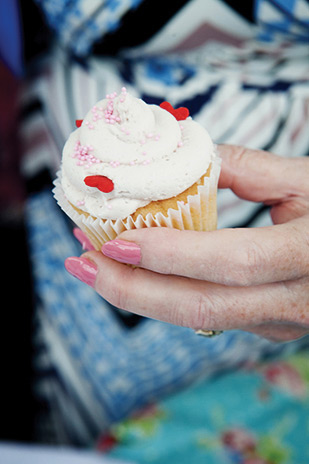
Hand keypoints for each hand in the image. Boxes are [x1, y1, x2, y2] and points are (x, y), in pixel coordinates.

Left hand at [65, 145, 308, 341]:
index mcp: (307, 256)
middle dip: (134, 291)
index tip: (116, 240)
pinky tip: (135, 272)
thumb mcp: (306, 181)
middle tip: (83, 264)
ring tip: (94, 266)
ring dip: (140, 294)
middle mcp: (293, 302)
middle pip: (202, 307)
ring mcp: (278, 322)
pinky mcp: (265, 325)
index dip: (172, 256)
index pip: (231, 263)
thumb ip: (248, 167)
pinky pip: (207, 312)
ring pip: (199, 317)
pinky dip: (163, 294)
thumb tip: (186, 155)